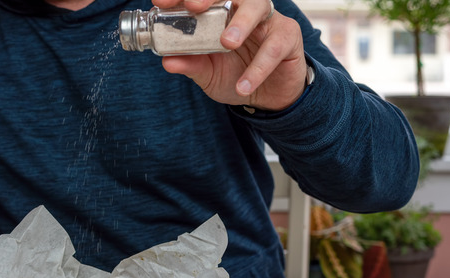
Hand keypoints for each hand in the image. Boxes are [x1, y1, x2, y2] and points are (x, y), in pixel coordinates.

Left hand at [153, 0, 306, 110]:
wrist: (267, 97)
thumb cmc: (237, 75)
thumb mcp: (208, 73)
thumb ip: (190, 64)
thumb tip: (167, 61)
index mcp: (220, 12)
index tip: (160, 2)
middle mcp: (242, 8)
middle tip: (193, 7)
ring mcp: (267, 19)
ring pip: (257, 6)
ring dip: (240, 22)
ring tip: (227, 43)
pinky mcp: (288, 36)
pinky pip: (274, 47)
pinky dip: (258, 68)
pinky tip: (243, 85)